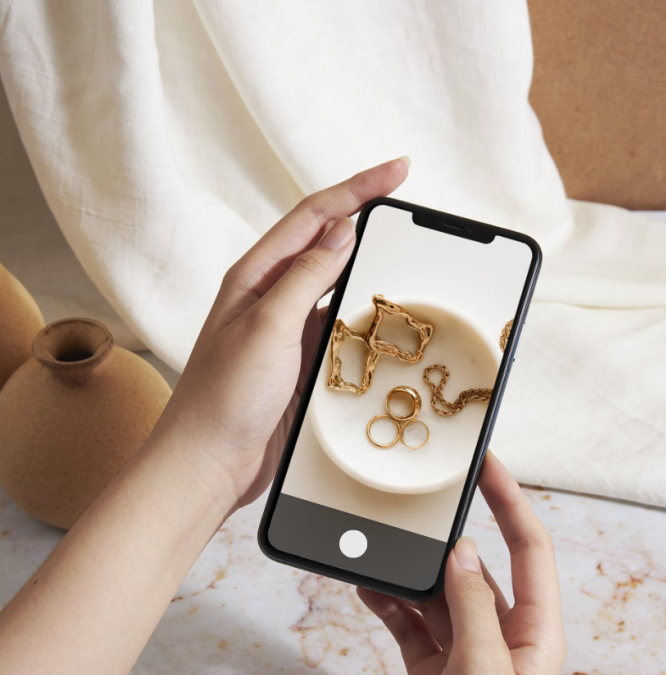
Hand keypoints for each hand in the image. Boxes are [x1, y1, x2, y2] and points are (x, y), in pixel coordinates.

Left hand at [153, 157, 408, 509]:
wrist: (208, 463)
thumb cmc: (224, 397)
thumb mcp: (267, 327)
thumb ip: (306, 276)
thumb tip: (342, 230)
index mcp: (255, 276)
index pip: (314, 216)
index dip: (358, 189)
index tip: (399, 172)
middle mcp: (270, 297)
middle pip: (326, 244)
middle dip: (367, 222)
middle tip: (408, 212)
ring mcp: (286, 330)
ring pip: (336, 288)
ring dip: (367, 272)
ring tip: (403, 261)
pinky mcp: (299, 361)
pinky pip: (339, 328)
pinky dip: (362, 318)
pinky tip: (381, 320)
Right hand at [358, 452, 565, 674]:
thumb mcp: (483, 669)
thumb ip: (472, 605)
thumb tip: (464, 552)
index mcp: (536, 633)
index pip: (529, 548)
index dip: (511, 501)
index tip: (487, 464)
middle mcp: (504, 638)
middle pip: (478, 569)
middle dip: (449, 538)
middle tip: (423, 503)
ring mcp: (467, 656)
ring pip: (439, 597)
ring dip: (411, 575)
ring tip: (382, 547)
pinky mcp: (435, 674)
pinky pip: (412, 626)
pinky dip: (391, 607)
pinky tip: (368, 588)